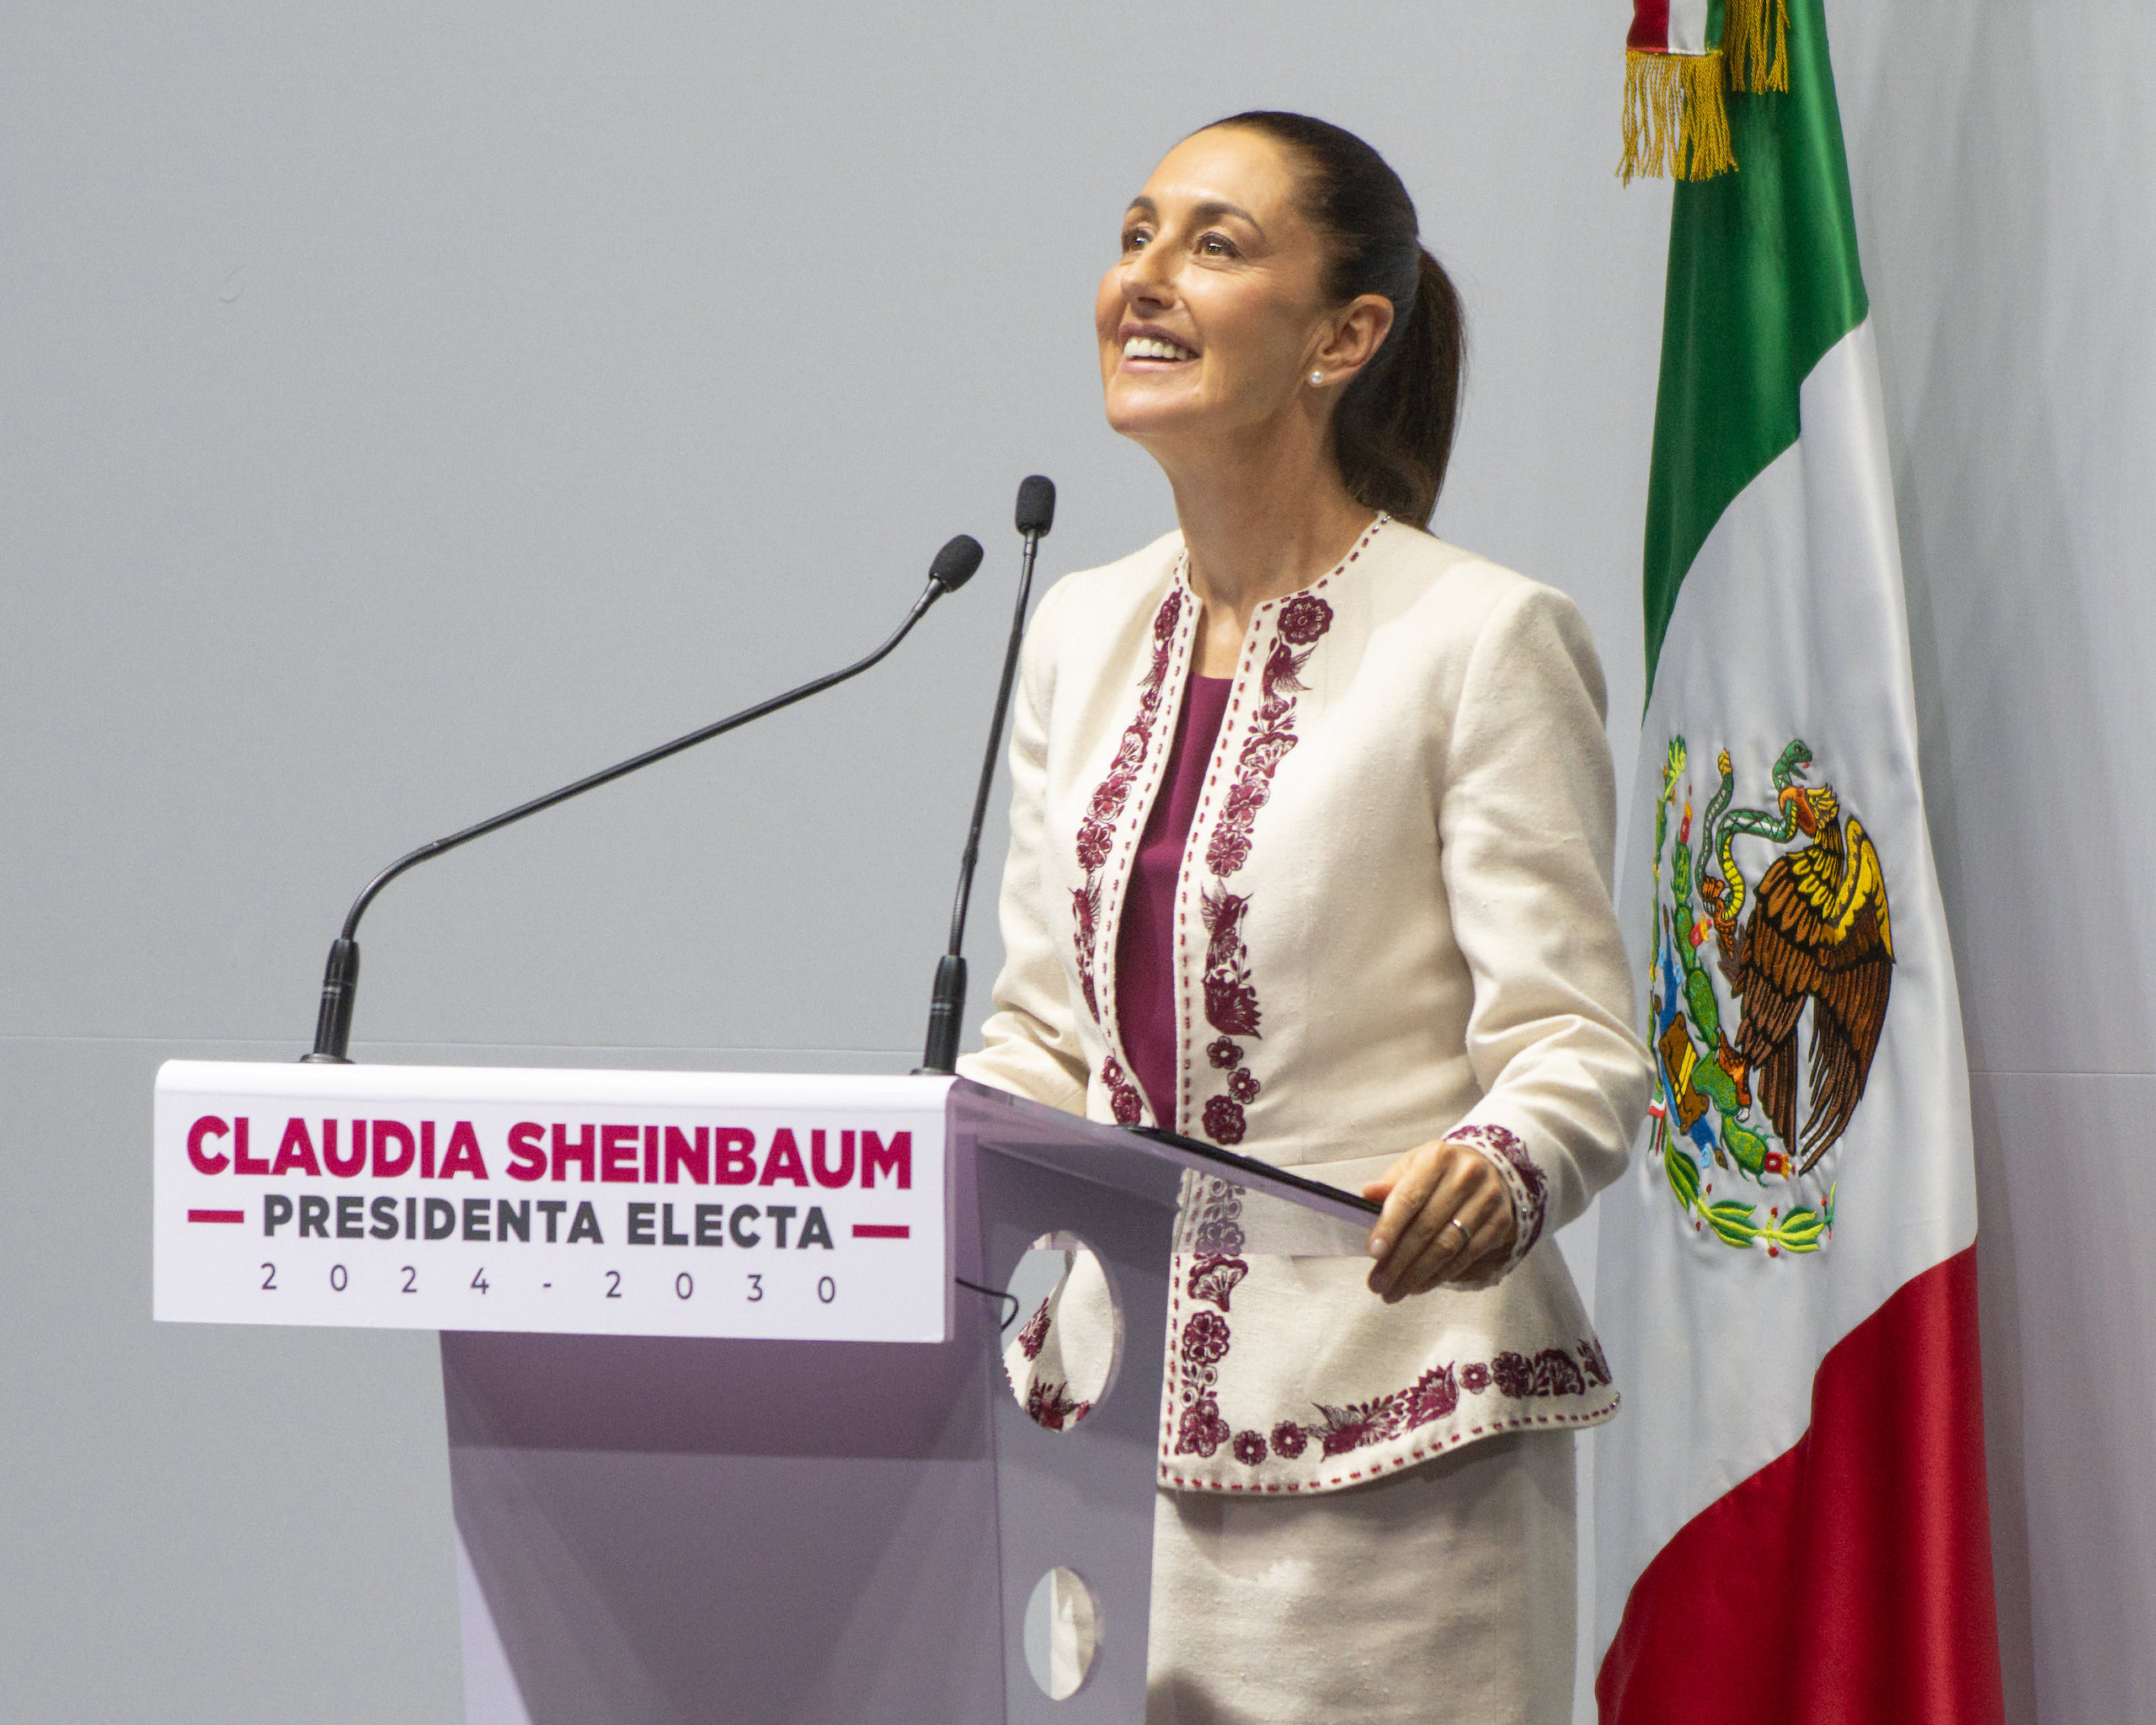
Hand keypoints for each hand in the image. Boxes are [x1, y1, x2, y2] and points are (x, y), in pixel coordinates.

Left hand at [1361, 1139, 1517, 1301]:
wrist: (1487, 1165)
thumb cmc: (1441, 1169)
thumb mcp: (1413, 1165)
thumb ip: (1391, 1184)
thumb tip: (1367, 1195)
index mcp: (1438, 1158)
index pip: (1409, 1198)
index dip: (1390, 1227)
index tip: (1373, 1253)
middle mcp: (1466, 1176)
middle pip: (1427, 1227)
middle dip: (1399, 1261)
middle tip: (1378, 1283)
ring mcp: (1487, 1200)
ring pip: (1448, 1246)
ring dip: (1417, 1274)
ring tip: (1395, 1291)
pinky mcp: (1500, 1222)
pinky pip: (1467, 1256)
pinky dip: (1441, 1274)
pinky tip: (1420, 1285)